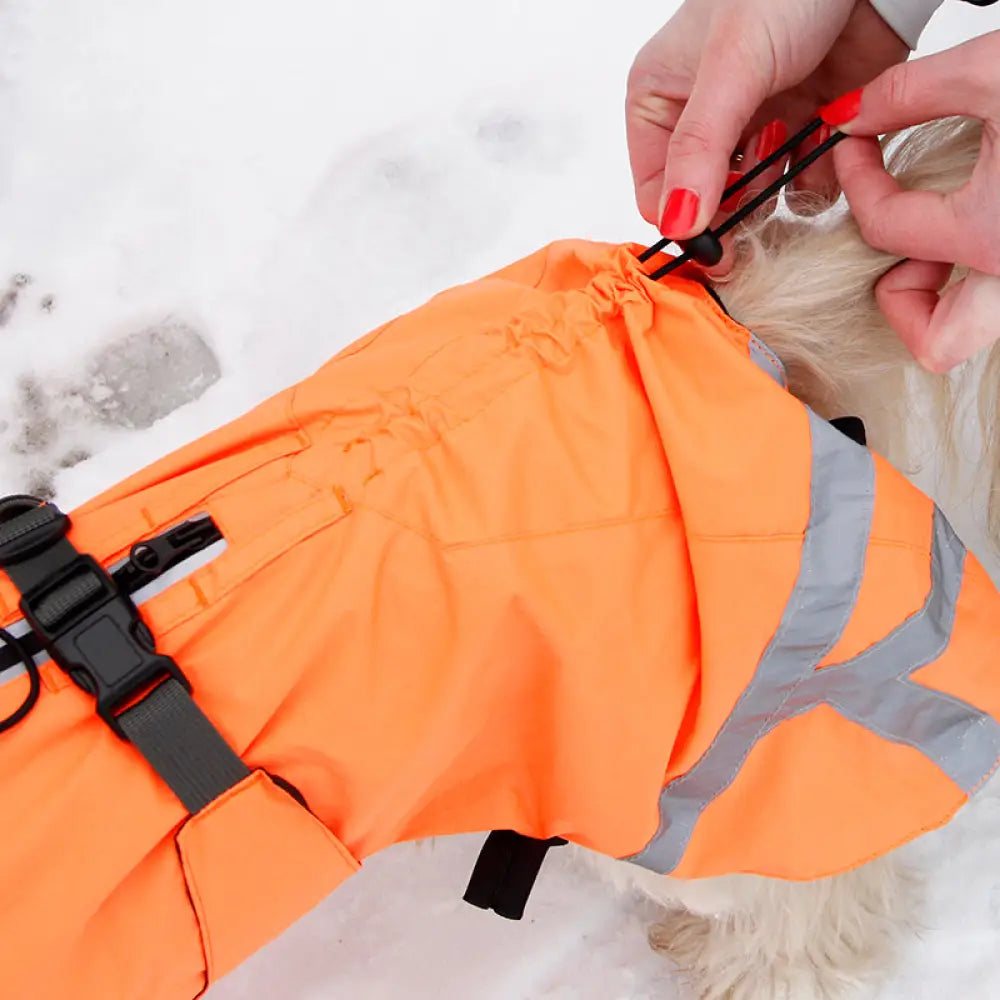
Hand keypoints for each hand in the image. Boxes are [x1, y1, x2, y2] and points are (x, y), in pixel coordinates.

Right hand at [626, 0, 908, 240]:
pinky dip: (821, 173)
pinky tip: (828, 134)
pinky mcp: (804, 131)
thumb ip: (700, 150)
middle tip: (764, 181)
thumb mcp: (730, 69)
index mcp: (659, 104)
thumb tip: (677, 226)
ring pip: (758, 200)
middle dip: (738, 203)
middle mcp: (701, 123)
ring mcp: (755, 128)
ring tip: (797, 135)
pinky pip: (805, 184)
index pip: (657, 193)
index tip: (719, 242)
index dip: (684, 222)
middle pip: (708, 204)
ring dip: (782, 186)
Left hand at [834, 31, 999, 371]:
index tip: (854, 144)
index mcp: (997, 233)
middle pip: (936, 341)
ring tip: (947, 225)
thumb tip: (850, 112)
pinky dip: (981, 274)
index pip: (883, 230)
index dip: (855, 181)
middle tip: (905, 236)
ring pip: (972, 331)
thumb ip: (912, 91)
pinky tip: (989, 214)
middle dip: (902, 298)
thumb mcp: (996, 68)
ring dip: (942, 294)